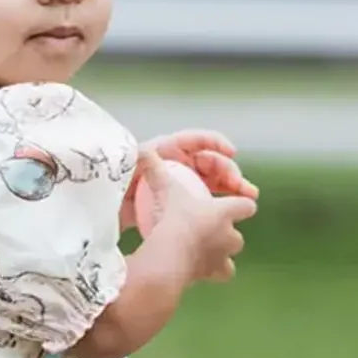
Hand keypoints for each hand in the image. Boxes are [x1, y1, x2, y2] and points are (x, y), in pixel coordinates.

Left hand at [121, 130, 256, 228]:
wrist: (108, 216)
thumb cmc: (115, 189)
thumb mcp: (126, 172)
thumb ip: (138, 162)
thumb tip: (143, 151)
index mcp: (166, 151)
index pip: (195, 140)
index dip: (215, 142)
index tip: (231, 152)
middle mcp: (178, 166)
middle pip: (210, 162)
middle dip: (230, 171)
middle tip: (244, 188)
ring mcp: (184, 186)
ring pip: (214, 183)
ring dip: (233, 189)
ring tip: (249, 200)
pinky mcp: (185, 206)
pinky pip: (208, 202)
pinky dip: (222, 207)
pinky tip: (233, 217)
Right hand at [132, 149, 254, 282]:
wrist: (170, 255)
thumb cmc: (174, 218)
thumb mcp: (165, 189)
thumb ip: (156, 171)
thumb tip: (141, 148)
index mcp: (224, 212)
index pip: (245, 206)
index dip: (243, 204)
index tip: (241, 203)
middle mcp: (229, 237)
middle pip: (238, 237)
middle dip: (228, 235)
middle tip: (210, 232)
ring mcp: (222, 259)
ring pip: (231, 260)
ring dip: (222, 257)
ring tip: (207, 255)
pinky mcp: (211, 276)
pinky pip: (219, 276)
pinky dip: (211, 274)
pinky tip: (198, 272)